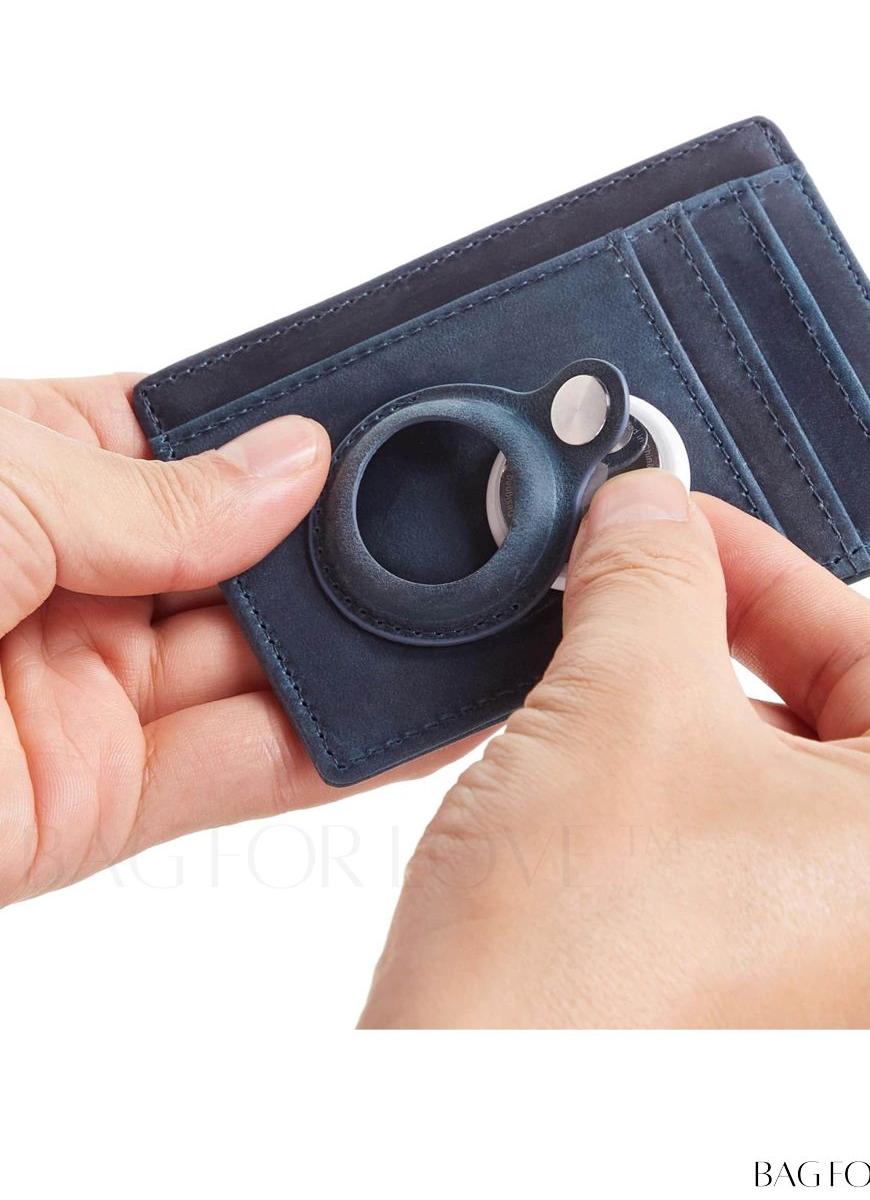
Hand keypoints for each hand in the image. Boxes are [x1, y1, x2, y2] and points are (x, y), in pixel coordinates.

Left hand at [0, 375, 486, 904]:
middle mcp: (62, 578)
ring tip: (468, 618)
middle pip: (242, 555)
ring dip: (358, 648)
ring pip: (259, 664)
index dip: (290, 434)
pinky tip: (414, 719)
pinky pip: (242, 770)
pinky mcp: (93, 803)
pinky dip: (335, 751)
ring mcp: (84, 692)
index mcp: (25, 469)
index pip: (191, 440)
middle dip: (342, 546)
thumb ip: (153, 491)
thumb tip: (294, 462)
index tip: (392, 424)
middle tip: (464, 525)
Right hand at [361, 471, 869, 1027]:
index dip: (763, 567)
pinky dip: (675, 822)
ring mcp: (868, 1014)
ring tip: (591, 707)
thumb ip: (651, 574)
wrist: (460, 1159)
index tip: (677, 531)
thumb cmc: (571, 993)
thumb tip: (651, 514)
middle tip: (622, 607)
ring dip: (684, 735)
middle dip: (714, 653)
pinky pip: (745, 886)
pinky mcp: (782, 1046)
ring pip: (782, 808)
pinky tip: (591, 812)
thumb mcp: (615, 708)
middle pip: (838, 728)